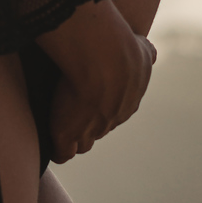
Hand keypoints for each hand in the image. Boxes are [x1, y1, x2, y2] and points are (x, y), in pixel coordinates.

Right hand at [36, 0, 155, 160]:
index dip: (102, 103)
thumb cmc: (121, 50)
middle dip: (89, 121)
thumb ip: (144, 54)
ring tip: (60, 123)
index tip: (90, 91)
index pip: (115, 110)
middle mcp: (112, 119)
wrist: (103, 58)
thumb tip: (151, 53)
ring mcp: (90, 131)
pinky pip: (62, 152)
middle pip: (100, 128)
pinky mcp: (66, 134)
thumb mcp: (141, 50)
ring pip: (83, 143)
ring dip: (74, 136)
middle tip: (74, 106)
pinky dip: (56, 147)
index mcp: (129, 101)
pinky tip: (50, 137)